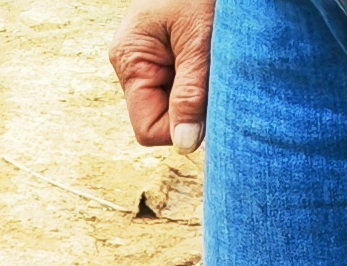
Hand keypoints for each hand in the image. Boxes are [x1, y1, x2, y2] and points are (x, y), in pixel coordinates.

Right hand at [108, 0, 212, 143]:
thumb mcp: (200, 41)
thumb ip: (191, 93)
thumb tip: (185, 144)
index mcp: (130, 59)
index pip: (148, 127)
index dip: (180, 127)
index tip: (208, 106)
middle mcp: (133, 63)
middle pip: (161, 117)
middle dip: (192, 107)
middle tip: (216, 76)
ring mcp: (147, 59)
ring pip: (175, 103)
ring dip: (199, 93)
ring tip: (214, 58)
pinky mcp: (164, 54)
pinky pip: (182, 85)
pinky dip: (201, 79)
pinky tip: (211, 56)